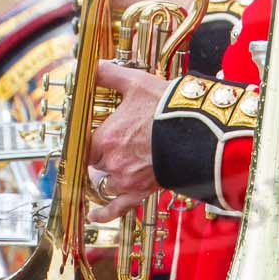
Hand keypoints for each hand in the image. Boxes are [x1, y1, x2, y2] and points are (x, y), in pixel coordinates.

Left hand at [88, 61, 166, 221]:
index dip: (82, 141)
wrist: (198, 130)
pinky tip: (93, 215)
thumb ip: (110, 74)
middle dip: (100, 154)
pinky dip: (103, 213)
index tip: (83, 136)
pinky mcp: (141, 192)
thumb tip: (94, 64)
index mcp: (106, 138)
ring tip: (115, 165)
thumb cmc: (166, 107)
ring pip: (105, 182)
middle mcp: (112, 162)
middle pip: (94, 163)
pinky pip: (117, 208)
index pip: (81, 145)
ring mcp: (126, 180)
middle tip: (111, 144)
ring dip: (107, 175)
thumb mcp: (136, 83)